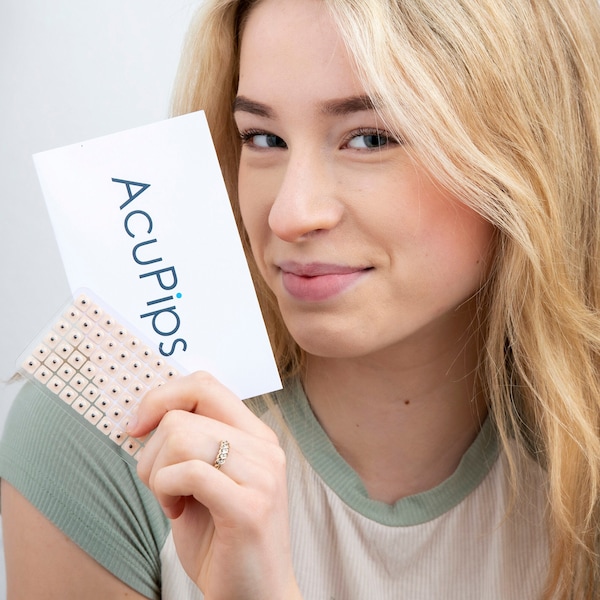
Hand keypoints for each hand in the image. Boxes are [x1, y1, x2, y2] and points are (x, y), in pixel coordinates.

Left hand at [128, 371, 301, 599]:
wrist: (255, 595)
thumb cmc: (223, 538)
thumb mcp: (204, 479)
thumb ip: (190, 443)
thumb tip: (147, 414)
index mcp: (255, 434)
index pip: (205, 384)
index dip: (162, 396)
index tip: (137, 426)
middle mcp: (264, 446)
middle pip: (182, 414)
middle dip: (151, 452)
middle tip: (160, 486)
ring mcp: (262, 474)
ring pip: (180, 437)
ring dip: (157, 474)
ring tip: (172, 501)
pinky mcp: (250, 506)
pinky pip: (186, 473)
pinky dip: (165, 491)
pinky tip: (176, 512)